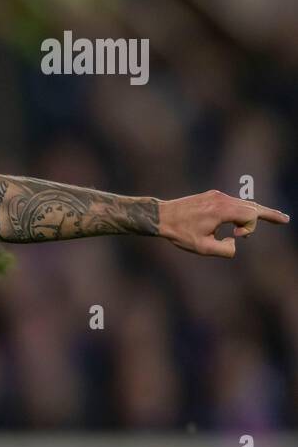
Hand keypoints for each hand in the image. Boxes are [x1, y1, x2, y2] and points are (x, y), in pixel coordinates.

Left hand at [158, 191, 288, 257]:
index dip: (250, 228)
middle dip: (269, 214)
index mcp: (221, 209)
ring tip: (275, 217)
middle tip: (285, 219)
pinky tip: (249, 216)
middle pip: (252, 206)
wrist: (160, 216)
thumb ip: (225, 250)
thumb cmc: (179, 233)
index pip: (250, 215)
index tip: (237, 236)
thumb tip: (235, 243)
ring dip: (255, 213)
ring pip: (243, 203)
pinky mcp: (211, 196)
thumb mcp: (202, 248)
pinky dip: (243, 210)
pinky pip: (234, 202)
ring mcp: (217, 196)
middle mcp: (222, 199)